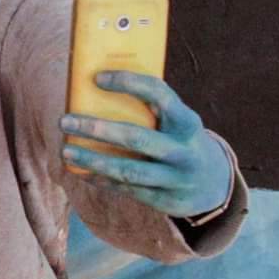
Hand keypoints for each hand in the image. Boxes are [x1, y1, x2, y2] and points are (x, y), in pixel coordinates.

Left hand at [60, 71, 232, 218]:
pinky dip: (101, 180)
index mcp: (187, 122)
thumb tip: (98, 85)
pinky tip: (82, 171)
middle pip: (136, 138)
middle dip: (97, 129)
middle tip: (65, 121)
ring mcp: (176, 179)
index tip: (97, 78)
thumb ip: (151, 107)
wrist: (213, 184)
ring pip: (128, 171)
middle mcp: (184, 151)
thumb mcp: (177, 121)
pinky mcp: (166, 201)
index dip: (129, 83)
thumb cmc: (180, 138)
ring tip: (66, 150)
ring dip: (93, 160)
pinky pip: (127, 190)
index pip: (159, 94)